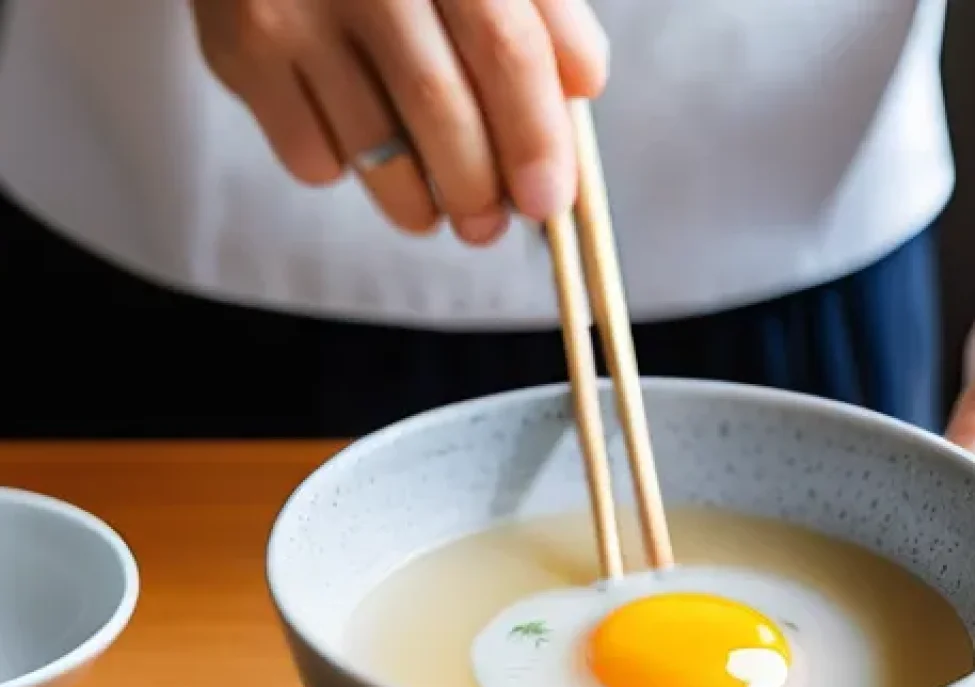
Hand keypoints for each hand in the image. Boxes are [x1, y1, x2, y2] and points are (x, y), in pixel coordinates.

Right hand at [191, 0, 608, 244]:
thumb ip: (540, 6)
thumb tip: (586, 86)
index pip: (505, 48)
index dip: (535, 138)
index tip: (549, 204)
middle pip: (439, 108)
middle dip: (477, 190)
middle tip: (487, 226)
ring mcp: (289, 6)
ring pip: (374, 151)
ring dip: (419, 204)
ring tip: (436, 208)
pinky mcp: (237, 49)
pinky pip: (312, 157)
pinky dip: (348, 171)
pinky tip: (359, 140)